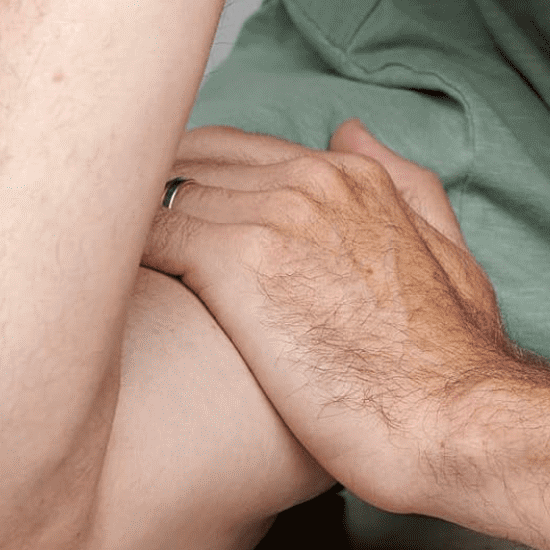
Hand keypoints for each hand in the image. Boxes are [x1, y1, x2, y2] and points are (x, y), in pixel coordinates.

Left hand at [143, 121, 526, 514]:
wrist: (449, 417)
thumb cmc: (450, 358)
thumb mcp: (453, 254)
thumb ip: (407, 183)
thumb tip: (351, 132)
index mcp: (355, 177)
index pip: (239, 151)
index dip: (195, 182)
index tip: (168, 217)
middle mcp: (311, 180)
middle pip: (195, 162)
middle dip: (153, 193)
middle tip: (112, 238)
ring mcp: (273, 216)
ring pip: (167, 192)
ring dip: (131, 226)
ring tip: (96, 265)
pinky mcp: (236, 264)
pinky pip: (150, 235)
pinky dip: (124, 256)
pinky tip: (105, 291)